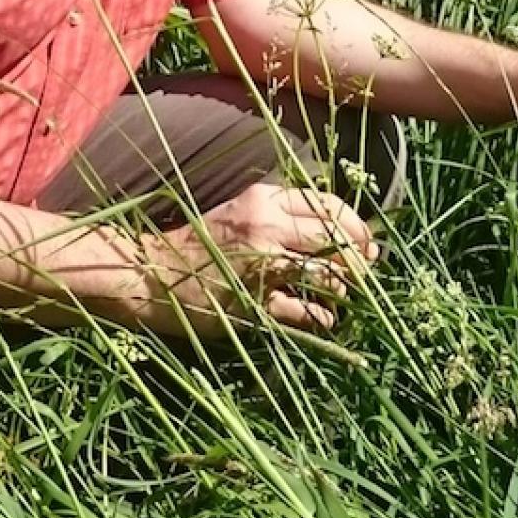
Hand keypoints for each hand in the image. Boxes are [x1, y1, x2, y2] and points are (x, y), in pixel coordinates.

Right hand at [133, 182, 377, 337]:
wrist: (151, 274)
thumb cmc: (197, 244)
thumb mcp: (239, 212)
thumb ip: (280, 212)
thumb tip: (335, 228)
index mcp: (264, 199)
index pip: (330, 206)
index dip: (357, 226)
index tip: (366, 242)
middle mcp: (267, 227)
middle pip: (338, 239)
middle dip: (360, 258)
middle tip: (365, 272)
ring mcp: (262, 266)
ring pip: (328, 276)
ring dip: (343, 288)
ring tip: (342, 295)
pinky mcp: (255, 304)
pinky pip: (307, 312)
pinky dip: (324, 317)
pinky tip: (324, 318)